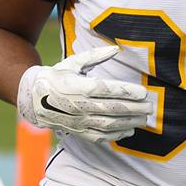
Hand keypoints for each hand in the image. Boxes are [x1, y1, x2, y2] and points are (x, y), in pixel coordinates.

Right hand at [17, 45, 152, 143]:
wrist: (33, 98)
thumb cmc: (57, 76)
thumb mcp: (73, 62)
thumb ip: (95, 56)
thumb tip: (116, 49)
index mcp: (79, 87)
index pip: (107, 90)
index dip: (127, 92)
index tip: (144, 92)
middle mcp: (79, 105)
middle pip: (112, 109)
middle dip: (135, 108)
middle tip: (151, 107)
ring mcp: (79, 121)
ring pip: (109, 124)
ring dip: (129, 122)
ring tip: (145, 119)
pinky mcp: (78, 131)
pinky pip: (100, 136)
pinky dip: (116, 135)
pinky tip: (129, 131)